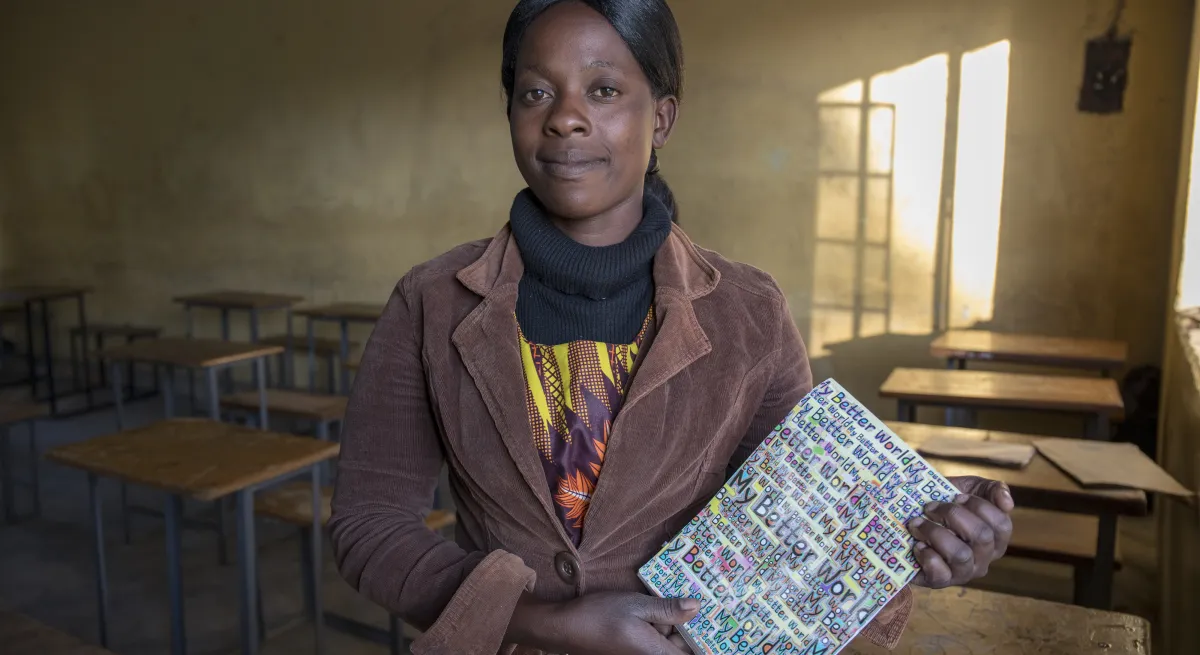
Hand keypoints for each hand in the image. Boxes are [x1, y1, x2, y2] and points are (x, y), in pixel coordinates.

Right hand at [509, 591, 697, 654]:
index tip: (719, 623)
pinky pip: (657, 640)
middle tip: (706, 600)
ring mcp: (642, 654)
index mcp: (656, 653)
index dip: (705, 641)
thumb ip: (668, 609)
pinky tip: (666, 606)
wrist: (566, 628)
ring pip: (670, 642)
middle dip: (692, 627)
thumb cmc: (600, 616)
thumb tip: (697, 608)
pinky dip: (664, 625)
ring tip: (688, 597)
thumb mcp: (637, 606)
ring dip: (677, 623)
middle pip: (682, 648)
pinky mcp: (635, 650)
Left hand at [907, 475, 1013, 587]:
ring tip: (917, 524)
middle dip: (953, 515)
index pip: (1002, 524)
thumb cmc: (945, 503)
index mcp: (996, 538)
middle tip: (930, 507)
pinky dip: (927, 556)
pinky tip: (917, 544)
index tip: (956, 496)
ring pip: (961, 555)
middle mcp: (984, 558)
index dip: (979, 506)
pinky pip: (940, 574)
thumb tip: (1007, 503)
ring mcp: (964, 573)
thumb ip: (993, 490)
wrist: (907, 516)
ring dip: (935, 533)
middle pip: (981, 536)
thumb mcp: (970, 488)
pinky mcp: (941, 582)